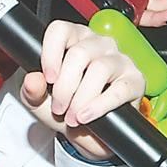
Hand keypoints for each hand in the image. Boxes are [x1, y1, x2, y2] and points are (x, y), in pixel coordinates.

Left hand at [18, 19, 145, 158]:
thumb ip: (31, 90)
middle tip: (59, 107)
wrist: (88, 136)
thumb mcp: (39, 101)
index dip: (51, 53)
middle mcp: (98, 44)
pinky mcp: (135, 81)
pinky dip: (100, 106)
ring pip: (99, 69)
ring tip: (73, 116)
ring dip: (81, 98)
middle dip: (65, 86)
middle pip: (80, 53)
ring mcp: (119, 60)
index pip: (61, 30)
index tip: (47, 78)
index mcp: (74, 39)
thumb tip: (33, 80)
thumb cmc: (65, 109)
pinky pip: (119, 89)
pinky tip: (87, 116)